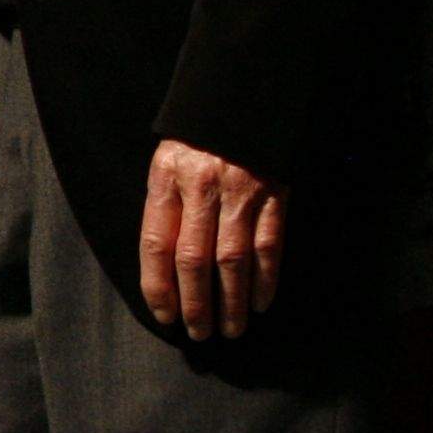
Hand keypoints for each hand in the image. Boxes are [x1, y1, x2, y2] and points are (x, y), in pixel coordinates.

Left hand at [138, 138, 284, 340]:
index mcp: (167, 179)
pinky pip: (269, 245)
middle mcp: (202, 188)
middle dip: (195, 303)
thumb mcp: (167, 162)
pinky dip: (266, 278)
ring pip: (233, 259)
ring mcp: (241, 192)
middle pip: (194, 259)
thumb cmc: (198, 138)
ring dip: (231, 300)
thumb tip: (162, 266)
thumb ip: (164, 206)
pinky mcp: (275, 194)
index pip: (157, 243)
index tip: (165, 315)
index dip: (159, 285)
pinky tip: (261, 303)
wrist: (243, 98)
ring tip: (231, 329)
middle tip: (198, 334)